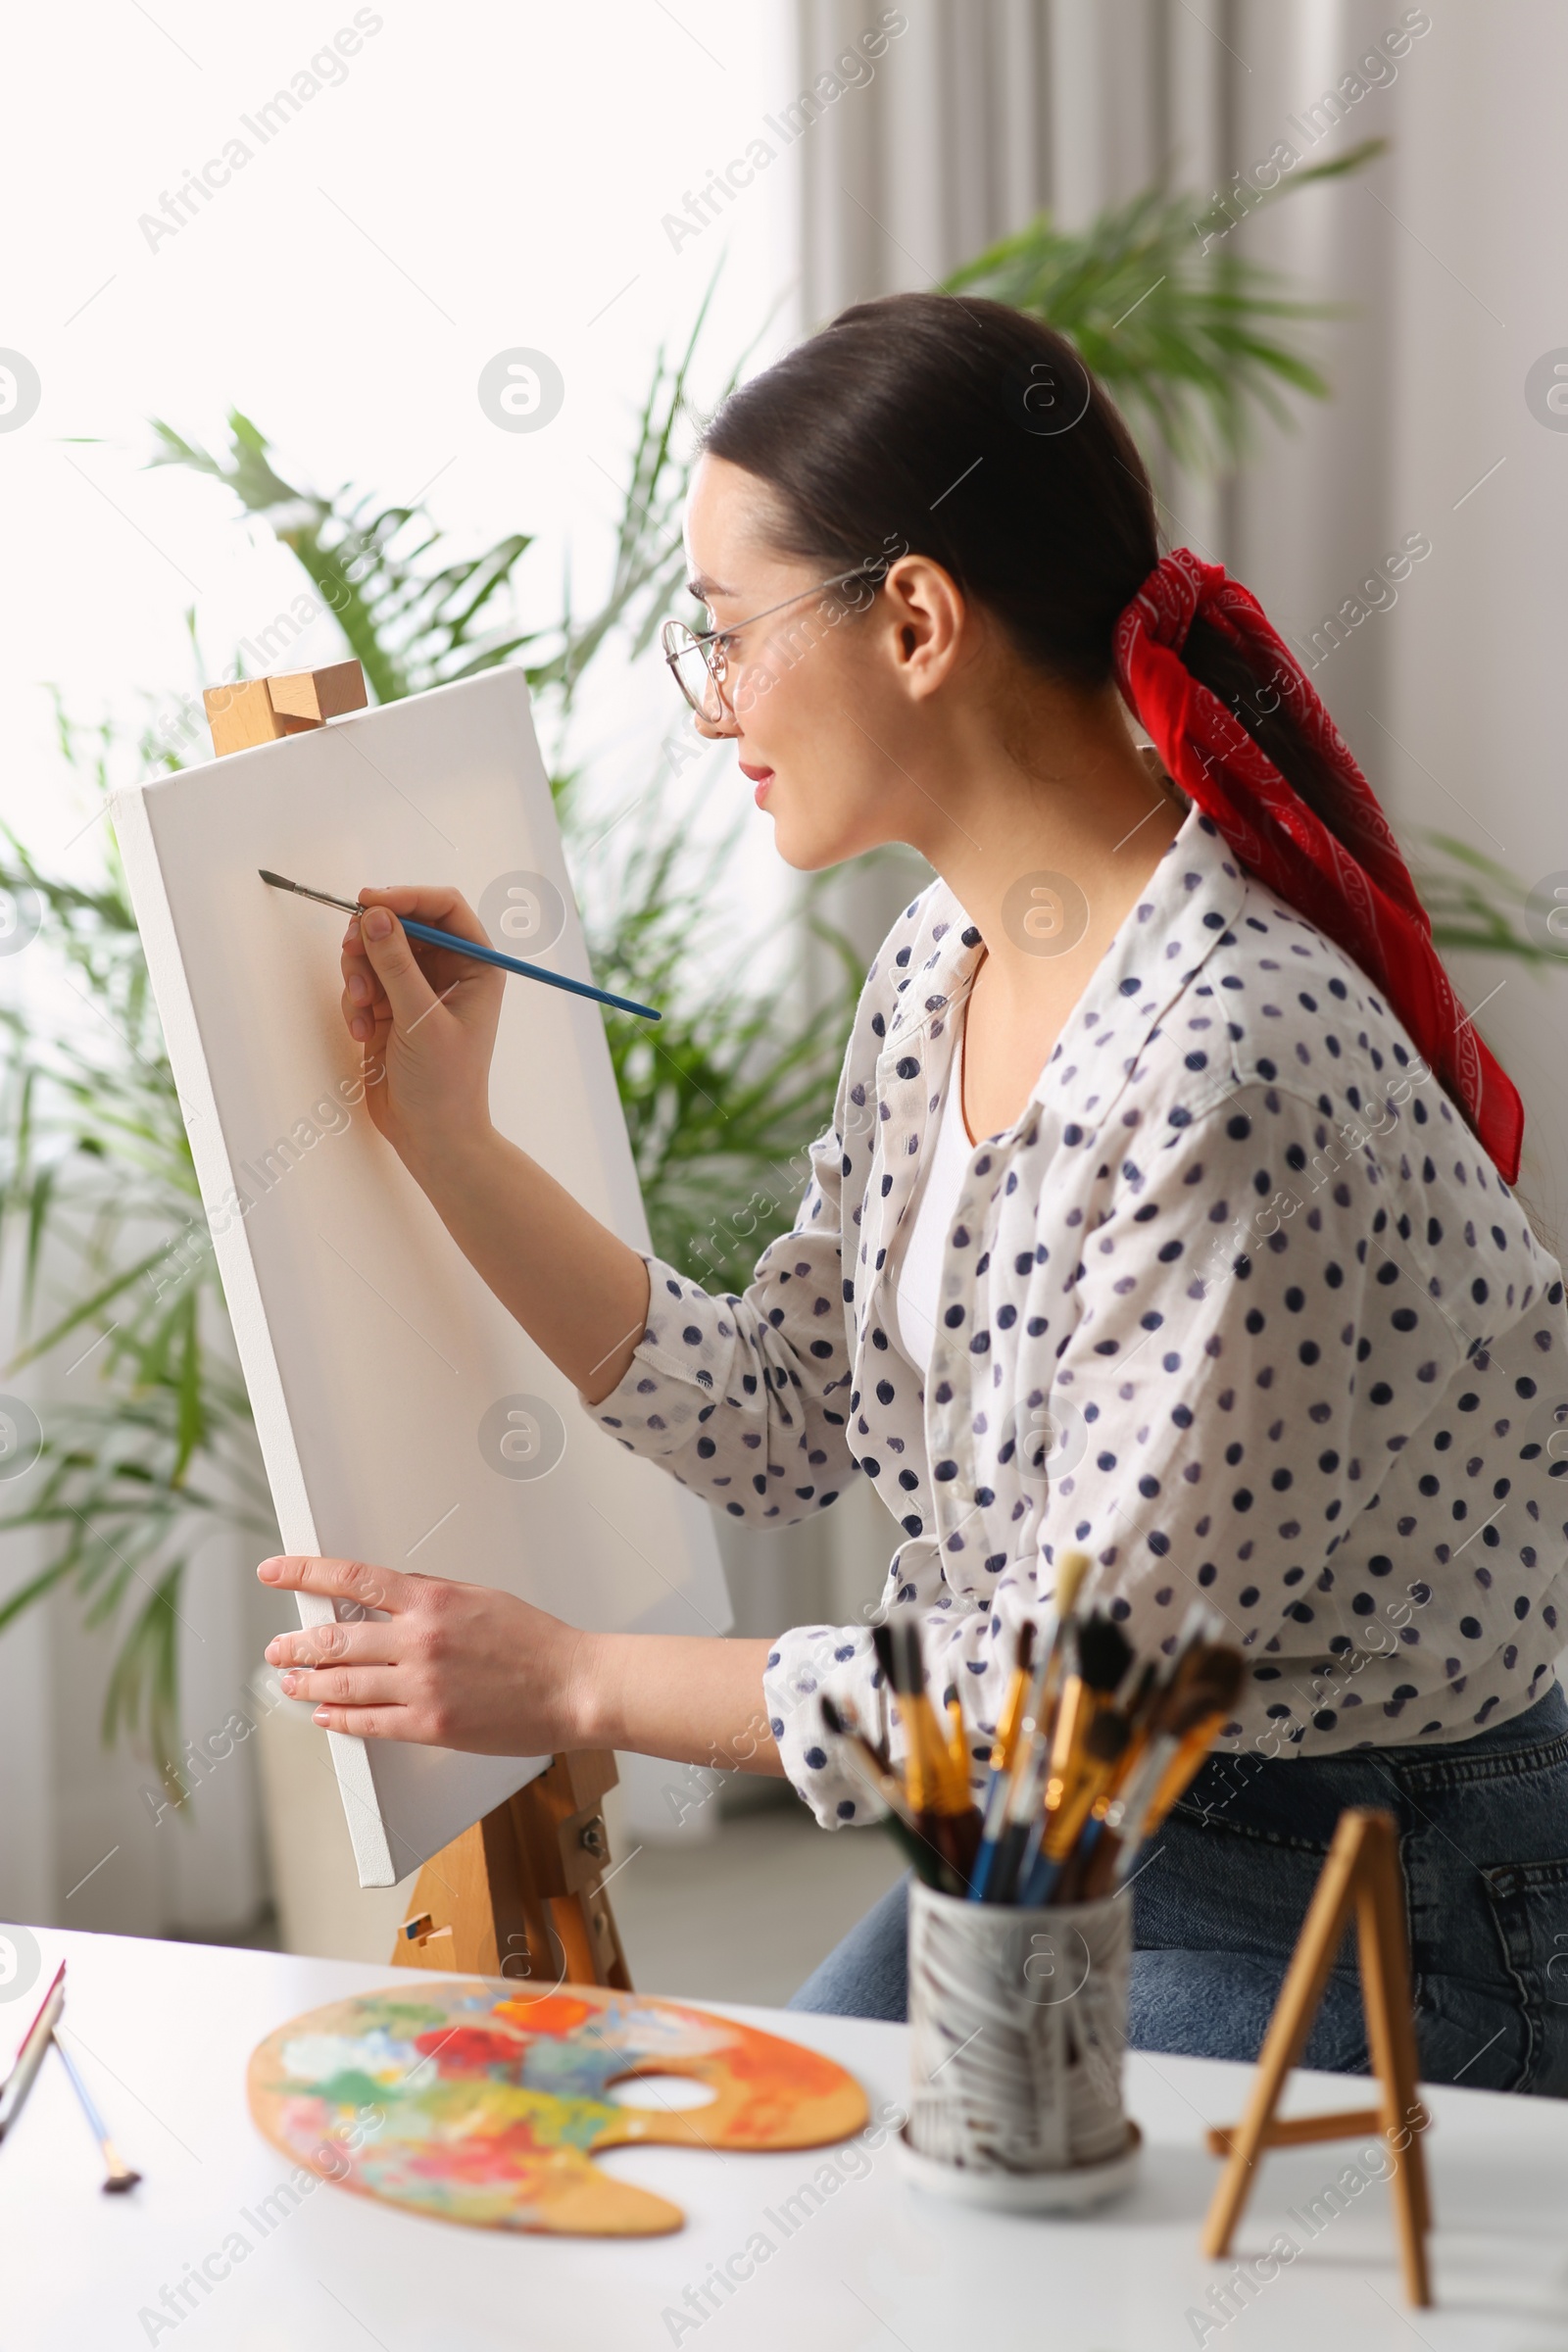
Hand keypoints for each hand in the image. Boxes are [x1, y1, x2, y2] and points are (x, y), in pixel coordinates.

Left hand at [258, 1553, 589, 1752]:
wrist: (572, 1686)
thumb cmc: (535, 1642)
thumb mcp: (479, 1598)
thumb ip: (429, 1596)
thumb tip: (387, 1595)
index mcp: (432, 1600)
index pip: (351, 1578)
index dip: (304, 1573)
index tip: (276, 1572)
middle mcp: (420, 1640)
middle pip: (335, 1638)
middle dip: (296, 1644)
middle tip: (277, 1649)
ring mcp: (422, 1685)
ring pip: (343, 1684)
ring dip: (308, 1684)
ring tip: (290, 1683)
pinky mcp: (430, 1725)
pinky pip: (369, 1723)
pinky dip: (340, 1720)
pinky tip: (327, 1717)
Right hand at [340, 885, 503, 1174]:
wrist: (432, 1137)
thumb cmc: (445, 1084)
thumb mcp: (420, 1020)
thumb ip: (397, 965)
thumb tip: (376, 916)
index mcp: (477, 967)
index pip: (444, 908)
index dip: (407, 897)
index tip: (369, 902)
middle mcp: (450, 972)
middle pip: (403, 924)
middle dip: (373, 940)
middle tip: (351, 954)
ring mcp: (417, 989)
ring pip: (376, 951)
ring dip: (359, 973)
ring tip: (361, 1008)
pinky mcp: (390, 1009)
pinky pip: (362, 982)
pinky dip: (355, 1002)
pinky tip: (362, 1032)